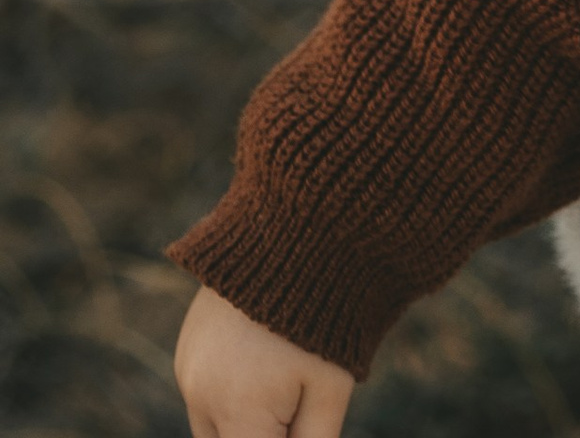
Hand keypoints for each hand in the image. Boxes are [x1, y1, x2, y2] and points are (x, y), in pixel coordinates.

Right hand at [174, 287, 352, 435]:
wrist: (303, 223)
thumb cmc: (326, 312)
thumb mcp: (330, 389)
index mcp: (237, 410)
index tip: (295, 425)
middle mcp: (199, 392)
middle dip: (260, 435)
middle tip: (294, 403)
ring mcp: (188, 364)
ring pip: (212, 426)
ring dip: (243, 422)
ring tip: (284, 376)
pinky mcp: (189, 341)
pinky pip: (204, 388)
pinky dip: (231, 392)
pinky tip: (265, 360)